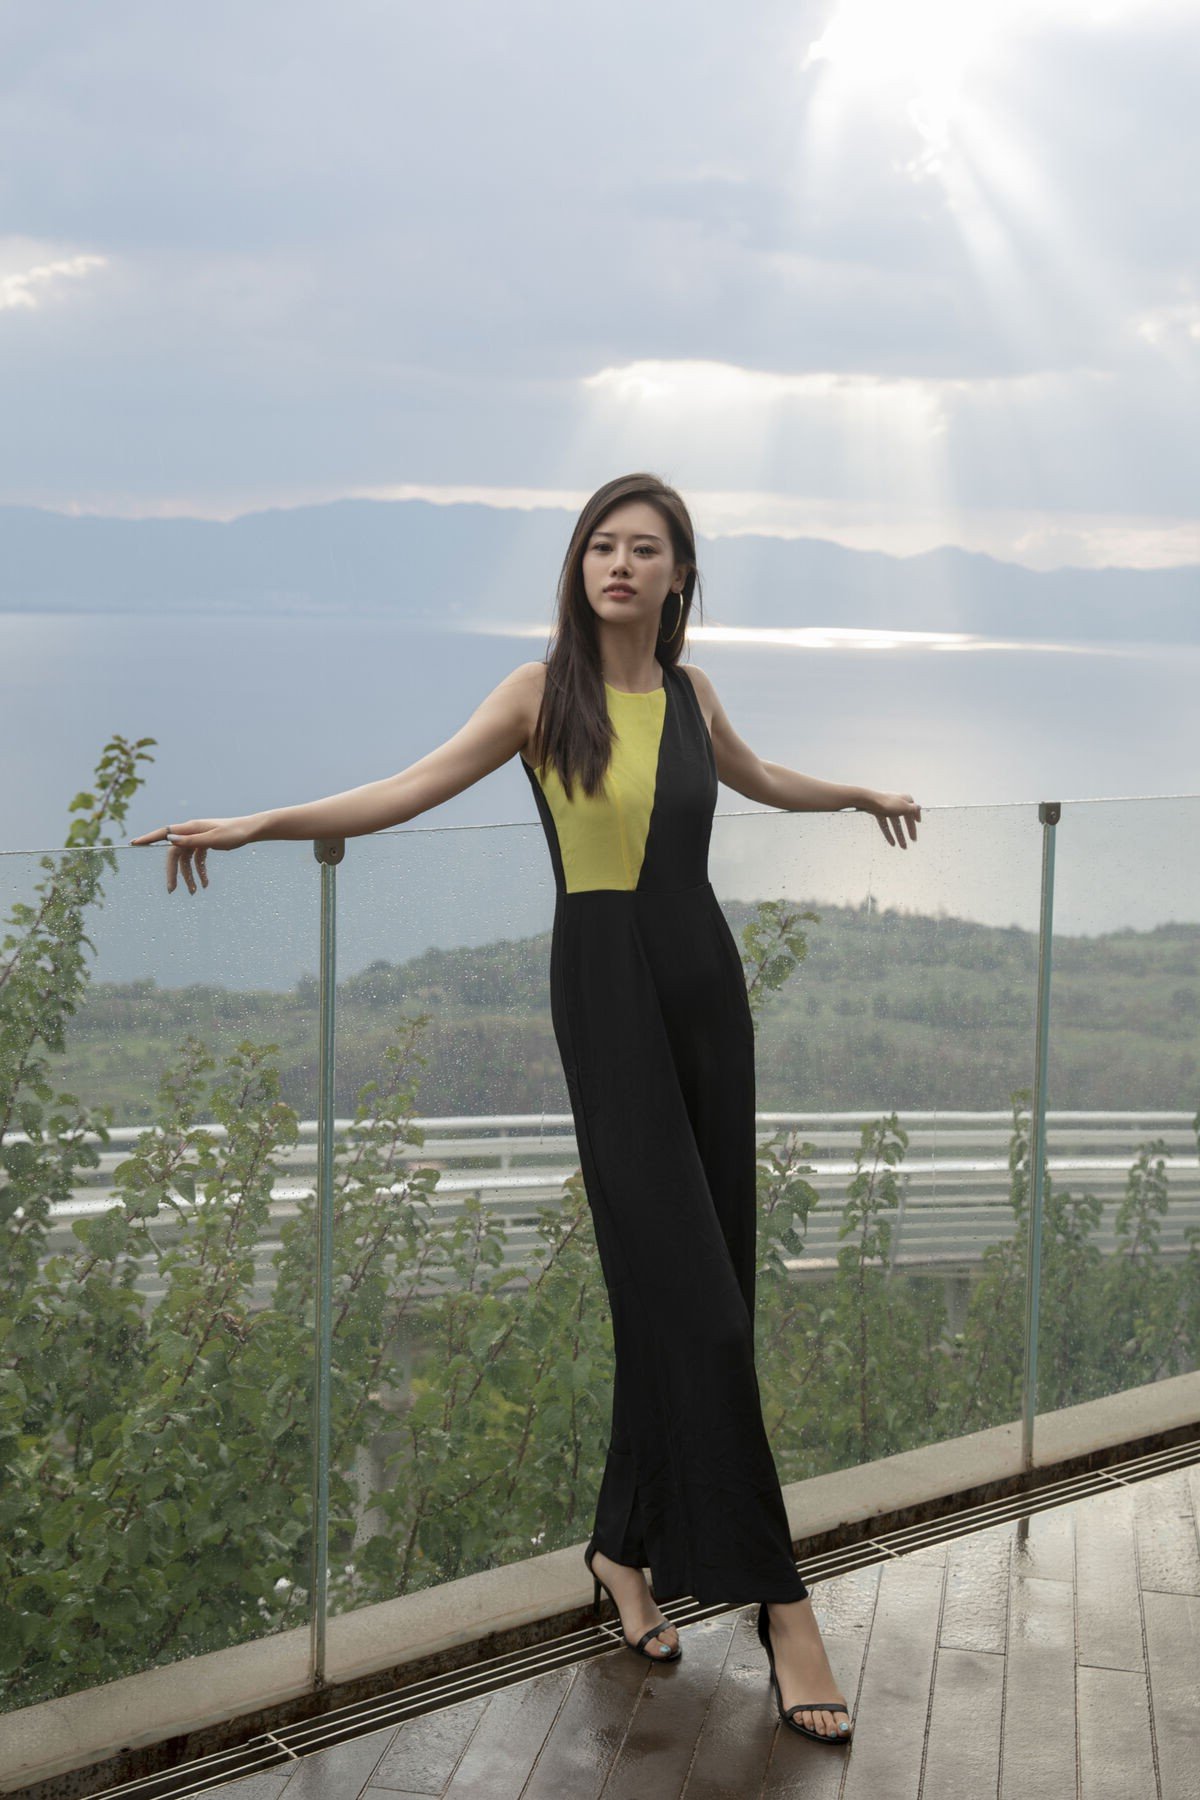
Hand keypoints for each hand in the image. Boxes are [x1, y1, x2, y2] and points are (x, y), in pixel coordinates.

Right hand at [130, 817, 259, 892]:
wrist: (251, 830)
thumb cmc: (234, 833)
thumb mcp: (213, 838)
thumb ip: (191, 840)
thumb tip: (169, 838)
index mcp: (190, 828)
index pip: (164, 833)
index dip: (148, 839)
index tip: (134, 843)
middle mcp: (191, 833)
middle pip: (175, 854)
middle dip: (172, 872)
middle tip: (171, 889)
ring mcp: (198, 839)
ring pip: (187, 860)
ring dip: (189, 876)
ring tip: (193, 892)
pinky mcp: (206, 844)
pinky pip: (197, 860)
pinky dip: (200, 872)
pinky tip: (205, 884)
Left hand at [861, 791, 920, 848]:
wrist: (869, 801)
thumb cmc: (889, 803)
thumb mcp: (905, 807)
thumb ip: (913, 809)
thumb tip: (919, 807)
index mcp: (905, 800)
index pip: (913, 809)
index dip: (916, 816)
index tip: (918, 822)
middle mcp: (897, 803)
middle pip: (904, 819)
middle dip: (909, 830)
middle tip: (913, 840)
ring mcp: (887, 808)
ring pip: (895, 824)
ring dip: (900, 835)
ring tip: (903, 846)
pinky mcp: (878, 812)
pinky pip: (885, 825)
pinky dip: (889, 834)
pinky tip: (892, 843)